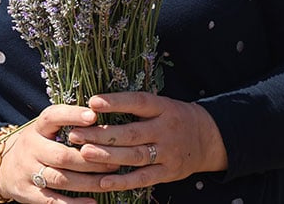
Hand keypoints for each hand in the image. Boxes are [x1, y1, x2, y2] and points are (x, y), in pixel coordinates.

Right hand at [0, 103, 108, 203]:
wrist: (4, 167)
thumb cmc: (39, 143)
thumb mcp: (47, 129)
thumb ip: (68, 122)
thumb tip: (103, 112)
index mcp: (37, 128)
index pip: (52, 116)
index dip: (72, 115)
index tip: (94, 115)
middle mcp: (30, 148)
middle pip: (62, 155)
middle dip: (91, 159)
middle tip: (116, 161)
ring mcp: (27, 172)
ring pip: (60, 178)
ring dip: (88, 181)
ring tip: (109, 181)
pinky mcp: (27, 194)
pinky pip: (51, 201)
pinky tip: (92, 202)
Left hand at [66, 91, 227, 190]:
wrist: (208, 139)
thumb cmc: (175, 119)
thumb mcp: (163, 105)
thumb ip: (138, 106)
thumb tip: (97, 104)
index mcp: (164, 108)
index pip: (139, 102)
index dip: (116, 102)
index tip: (92, 102)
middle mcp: (166, 129)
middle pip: (131, 133)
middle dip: (101, 134)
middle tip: (75, 133)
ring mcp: (169, 153)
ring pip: (134, 156)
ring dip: (107, 156)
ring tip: (83, 153)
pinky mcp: (168, 172)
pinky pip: (143, 178)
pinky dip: (123, 181)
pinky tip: (103, 181)